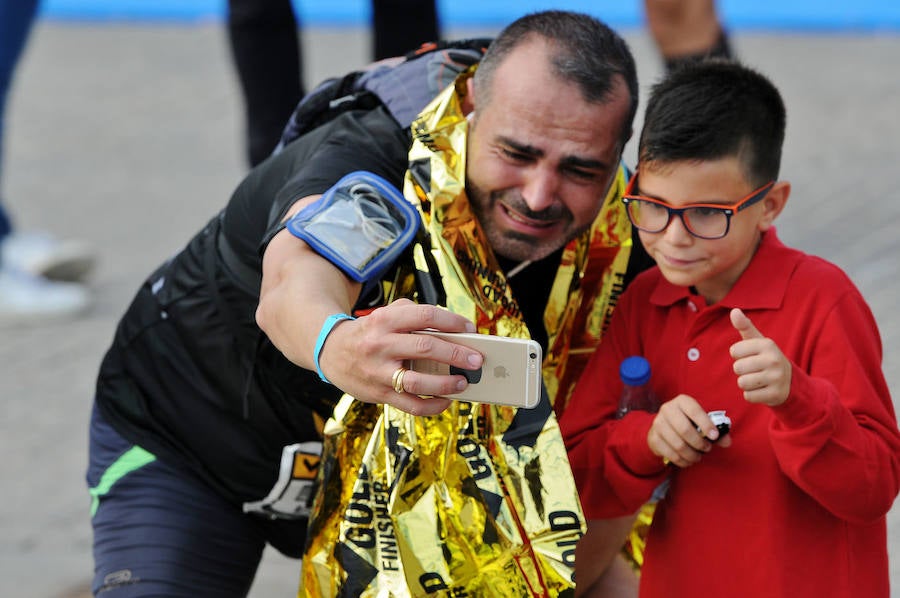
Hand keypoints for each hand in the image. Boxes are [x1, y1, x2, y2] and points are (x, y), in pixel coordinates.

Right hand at [319, 299, 483, 415]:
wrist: (330, 351)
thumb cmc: (369, 332)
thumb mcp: (385, 314)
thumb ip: (414, 315)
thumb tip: (452, 330)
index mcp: (385, 320)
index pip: (425, 316)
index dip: (452, 322)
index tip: (470, 330)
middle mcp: (381, 345)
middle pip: (426, 348)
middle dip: (457, 355)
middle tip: (476, 360)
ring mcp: (379, 372)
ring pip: (419, 381)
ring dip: (447, 383)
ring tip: (463, 382)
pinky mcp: (378, 394)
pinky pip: (411, 405)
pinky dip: (433, 405)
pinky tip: (446, 400)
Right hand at [647, 394, 730, 467]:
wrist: (663, 427)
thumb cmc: (687, 422)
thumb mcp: (701, 421)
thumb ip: (717, 431)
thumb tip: (727, 442)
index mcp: (682, 401)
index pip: (694, 411)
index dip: (706, 424)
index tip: (715, 436)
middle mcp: (667, 409)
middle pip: (684, 429)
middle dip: (699, 443)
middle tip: (707, 449)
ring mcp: (658, 424)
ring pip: (678, 444)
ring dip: (692, 455)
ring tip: (698, 457)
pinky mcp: (654, 438)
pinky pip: (670, 454)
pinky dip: (682, 461)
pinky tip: (688, 460)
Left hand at [729, 308, 790, 406]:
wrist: (790, 382)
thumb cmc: (766, 358)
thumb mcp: (758, 341)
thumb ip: (745, 326)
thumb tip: (734, 311)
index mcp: (767, 344)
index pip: (734, 351)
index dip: (738, 356)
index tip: (750, 356)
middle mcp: (774, 360)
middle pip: (737, 368)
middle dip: (742, 371)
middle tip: (755, 370)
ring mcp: (776, 378)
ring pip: (742, 383)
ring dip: (746, 383)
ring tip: (758, 379)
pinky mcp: (775, 394)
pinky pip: (748, 396)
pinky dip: (751, 395)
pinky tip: (762, 389)